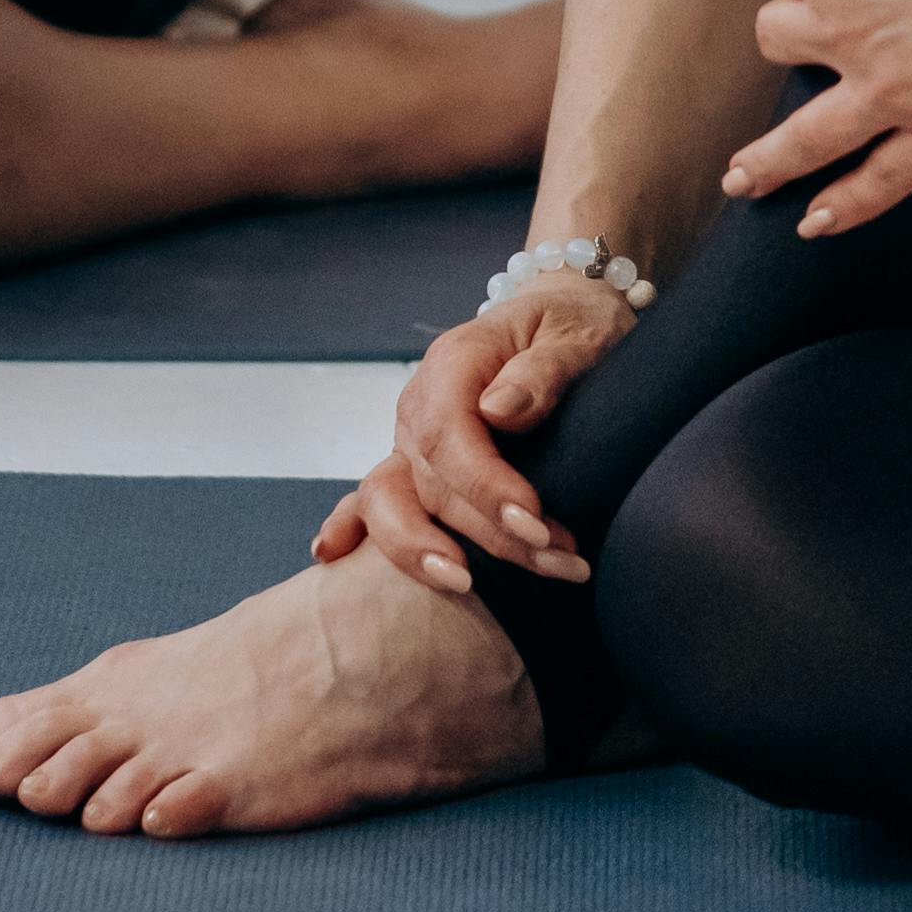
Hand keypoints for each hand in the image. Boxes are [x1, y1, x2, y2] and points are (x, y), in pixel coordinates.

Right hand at [307, 277, 632, 592]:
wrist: (559, 322)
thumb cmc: (573, 326)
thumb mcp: (577, 335)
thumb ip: (543, 371)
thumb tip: (498, 410)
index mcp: (456, 362)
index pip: (450, 432)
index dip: (486, 486)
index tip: (534, 523)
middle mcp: (420, 403)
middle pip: (430, 481)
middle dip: (487, 534)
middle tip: (557, 561)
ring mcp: (409, 438)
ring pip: (395, 502)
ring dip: (431, 554)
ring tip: (475, 588)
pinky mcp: (414, 465)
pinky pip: (371, 499)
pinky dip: (351, 527)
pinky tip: (334, 556)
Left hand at [726, 0, 911, 241]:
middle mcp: (843, 32)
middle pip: (781, 40)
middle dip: (790, 34)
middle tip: (805, 39)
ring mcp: (891, 91)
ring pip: (807, 136)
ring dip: (767, 160)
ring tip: (740, 180)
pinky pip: (881, 180)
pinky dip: (846, 206)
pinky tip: (814, 223)